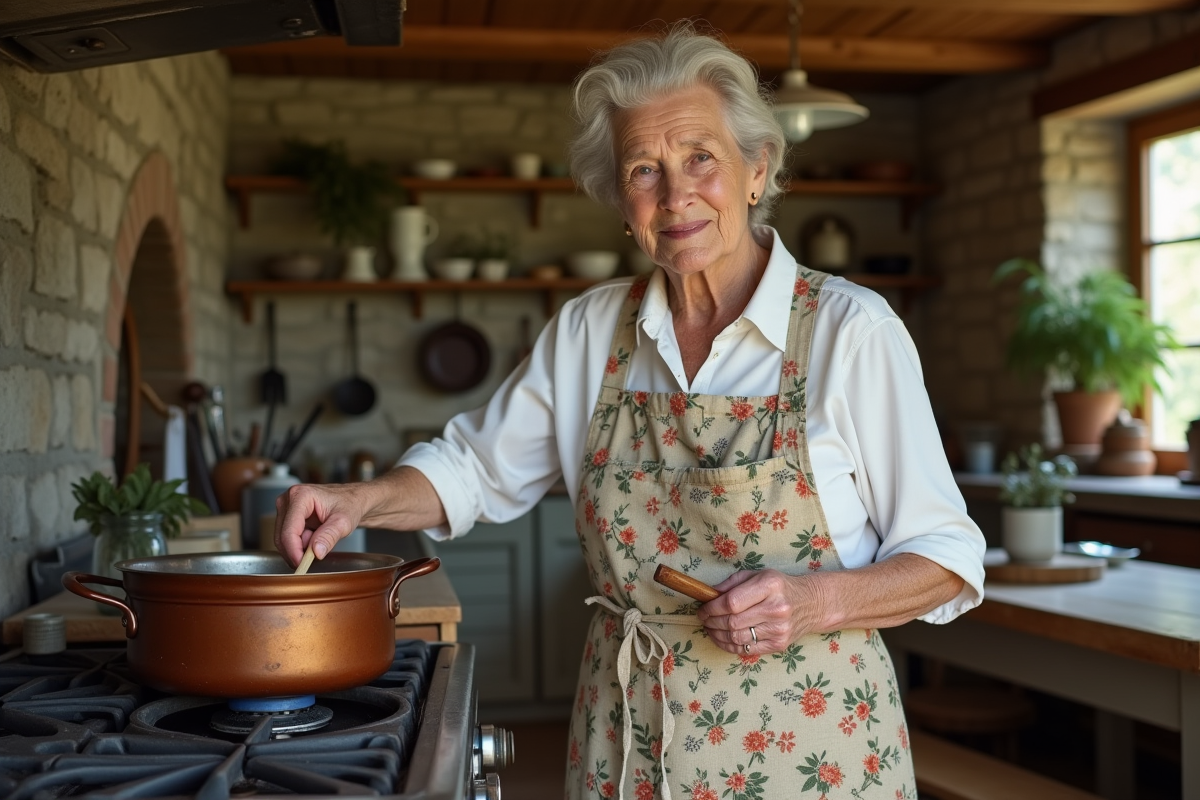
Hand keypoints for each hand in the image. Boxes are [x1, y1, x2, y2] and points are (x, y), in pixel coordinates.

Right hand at [274, 483, 365, 566]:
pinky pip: (287, 539)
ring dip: (299, 548)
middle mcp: (288, 500)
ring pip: (283, 540)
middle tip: (316, 556)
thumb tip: (316, 552)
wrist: (352, 500)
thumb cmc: (349, 505)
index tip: (303, 565)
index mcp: (300, 496)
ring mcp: (286, 508)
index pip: (289, 531)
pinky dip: (300, 545)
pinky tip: (314, 539)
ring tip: (320, 540)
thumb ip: (329, 536)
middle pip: (282, 536)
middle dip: (297, 551)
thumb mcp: (344, 522)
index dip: (294, 551)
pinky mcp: (286, 516)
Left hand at [696, 569, 825, 655]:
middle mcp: (776, 609)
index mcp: (770, 586)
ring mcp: (779, 630)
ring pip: (737, 638)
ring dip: (717, 635)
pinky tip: (722, 639)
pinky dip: (729, 646)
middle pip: (732, 622)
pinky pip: (747, 650)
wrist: (812, 604)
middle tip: (704, 619)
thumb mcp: (759, 575)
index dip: (711, 608)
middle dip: (711, 622)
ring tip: (710, 628)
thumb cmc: (781, 587)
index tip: (702, 609)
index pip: (732, 602)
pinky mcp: (779, 645)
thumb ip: (733, 583)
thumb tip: (709, 595)